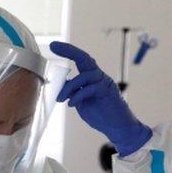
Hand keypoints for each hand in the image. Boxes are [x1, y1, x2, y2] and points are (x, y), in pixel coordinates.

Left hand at [50, 41, 152, 156]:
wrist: (117, 127)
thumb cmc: (100, 114)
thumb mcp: (81, 101)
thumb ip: (73, 92)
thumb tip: (60, 85)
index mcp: (92, 77)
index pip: (80, 60)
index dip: (68, 51)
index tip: (53, 45)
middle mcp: (99, 76)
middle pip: (85, 58)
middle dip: (69, 51)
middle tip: (53, 46)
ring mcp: (104, 83)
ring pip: (84, 76)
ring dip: (68, 87)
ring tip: (60, 99)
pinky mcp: (107, 92)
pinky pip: (90, 89)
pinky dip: (78, 96)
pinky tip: (71, 104)